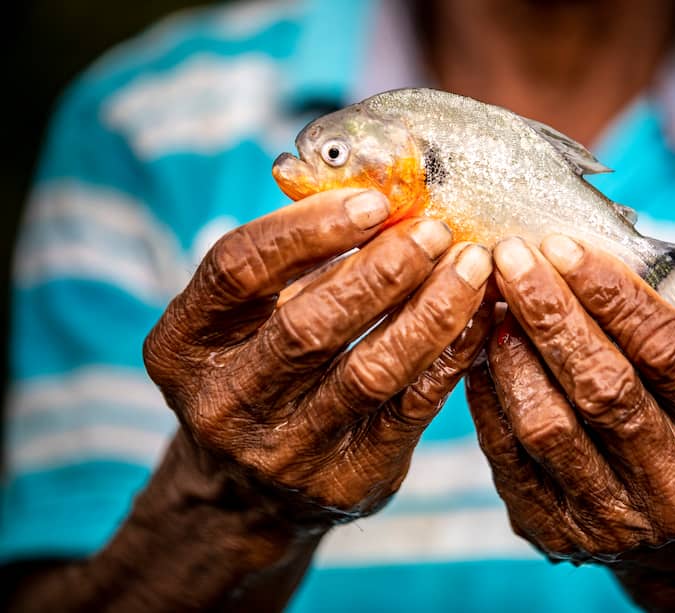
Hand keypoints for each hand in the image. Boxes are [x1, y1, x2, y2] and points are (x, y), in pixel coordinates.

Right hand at [143, 188, 492, 530]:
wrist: (250, 488)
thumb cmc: (259, 371)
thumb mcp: (246, 318)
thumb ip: (292, 263)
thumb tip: (381, 196)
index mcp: (182, 347)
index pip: (237, 270)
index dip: (307, 228)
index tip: (373, 201)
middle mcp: (223, 404)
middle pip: (307, 325)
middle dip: (383, 270)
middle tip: (435, 231)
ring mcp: (282, 452)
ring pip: (369, 371)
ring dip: (430, 310)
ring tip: (469, 266)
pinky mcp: (344, 480)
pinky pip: (410, 408)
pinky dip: (450, 355)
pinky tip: (476, 317)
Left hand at [467, 235, 674, 562]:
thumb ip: (657, 332)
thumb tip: (574, 256)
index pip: (669, 351)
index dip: (612, 294)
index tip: (563, 246)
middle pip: (604, 386)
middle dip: (551, 313)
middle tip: (511, 258)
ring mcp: (617, 522)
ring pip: (548, 425)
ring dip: (513, 354)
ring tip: (494, 304)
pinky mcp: (558, 534)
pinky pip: (509, 456)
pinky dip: (490, 397)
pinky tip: (482, 355)